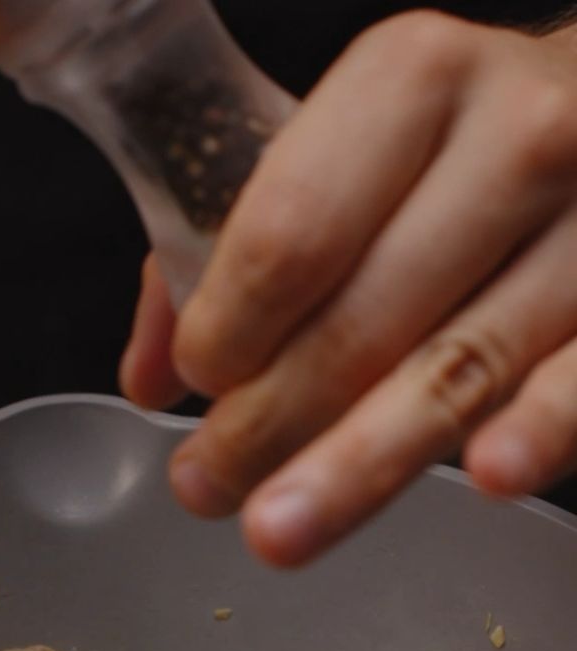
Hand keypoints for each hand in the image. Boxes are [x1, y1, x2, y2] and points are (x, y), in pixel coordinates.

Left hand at [121, 11, 576, 566]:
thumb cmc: (433, 147)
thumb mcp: (323, 157)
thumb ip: (218, 255)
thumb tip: (150, 378)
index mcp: (407, 85)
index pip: (290, 233)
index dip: (229, 328)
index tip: (197, 378)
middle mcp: (511, 138)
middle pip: (360, 320)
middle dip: (264, 424)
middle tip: (205, 484)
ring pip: (455, 370)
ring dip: (355, 467)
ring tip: (278, 530)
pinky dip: (536, 429)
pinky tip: (482, 475)